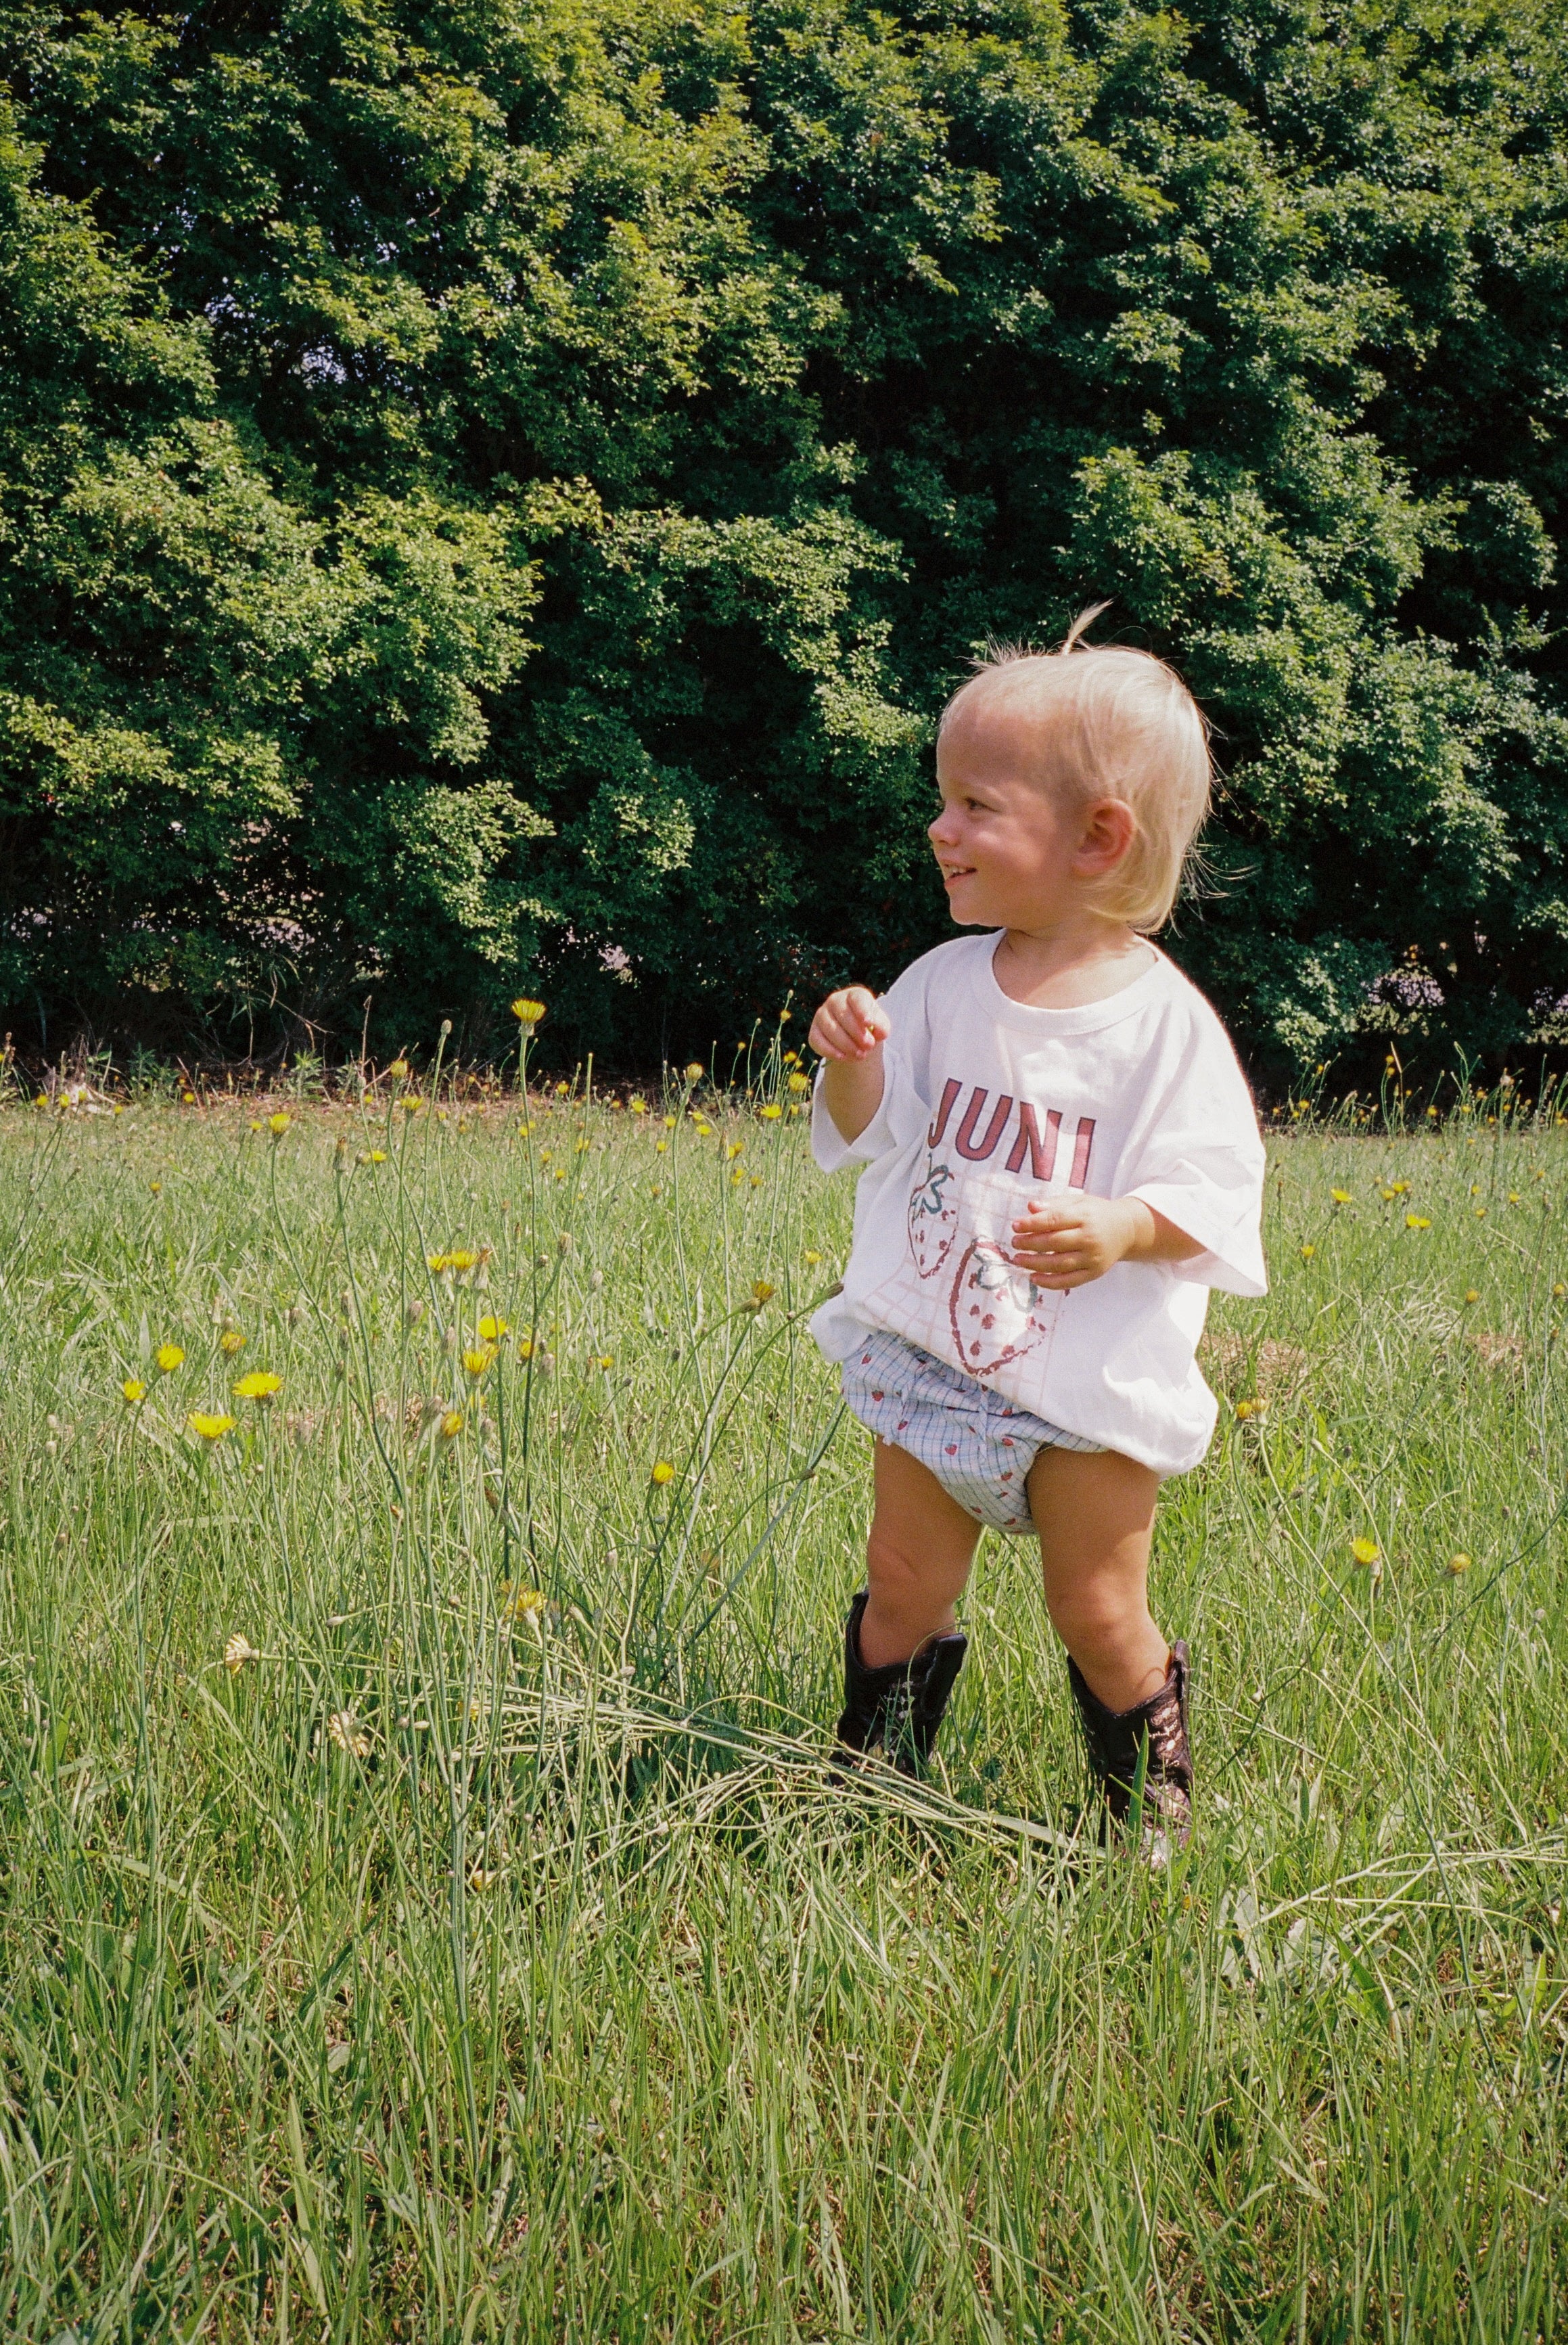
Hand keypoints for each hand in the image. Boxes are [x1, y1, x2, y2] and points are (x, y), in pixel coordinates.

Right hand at [809, 985, 890, 1063]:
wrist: (855, 1037)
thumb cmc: (869, 1026)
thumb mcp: (880, 1025)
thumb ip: (882, 1027)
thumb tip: (879, 1033)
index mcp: (854, 995)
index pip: (857, 999)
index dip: (862, 1010)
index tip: (868, 1023)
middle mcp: (835, 1001)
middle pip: (842, 1014)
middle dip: (856, 1032)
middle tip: (869, 1046)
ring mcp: (822, 1015)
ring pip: (830, 1028)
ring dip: (846, 1044)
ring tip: (861, 1055)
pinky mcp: (814, 1032)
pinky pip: (818, 1041)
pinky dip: (830, 1050)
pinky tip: (843, 1057)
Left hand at [1009, 1195, 1149, 1290]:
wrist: (1126, 1230)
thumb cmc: (1096, 1213)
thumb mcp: (1078, 1202)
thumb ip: (1054, 1204)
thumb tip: (1030, 1207)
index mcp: (1085, 1216)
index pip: (1054, 1220)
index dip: (1032, 1224)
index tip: (1015, 1225)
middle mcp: (1090, 1238)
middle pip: (1055, 1242)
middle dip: (1031, 1243)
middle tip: (1014, 1242)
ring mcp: (1093, 1258)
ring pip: (1060, 1264)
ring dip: (1035, 1263)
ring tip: (1018, 1259)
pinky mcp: (1094, 1273)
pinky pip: (1069, 1281)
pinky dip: (1050, 1282)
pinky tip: (1033, 1278)